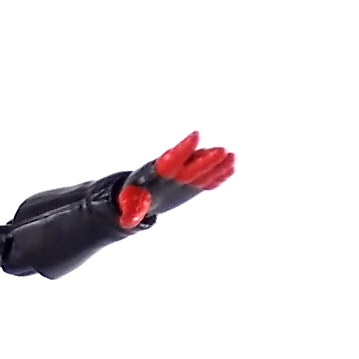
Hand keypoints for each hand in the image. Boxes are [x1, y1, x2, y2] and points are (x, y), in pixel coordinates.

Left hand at [116, 131, 234, 228]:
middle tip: (222, 150)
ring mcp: (184, 178)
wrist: (139, 195)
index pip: (171, 160)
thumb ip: (131, 211)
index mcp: (157, 173)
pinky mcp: (191, 185)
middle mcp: (174, 172)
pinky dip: (217, 176)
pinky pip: (205, 180)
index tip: (195, 135)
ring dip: (216, 165)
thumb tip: (126, 223)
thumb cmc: (132, 197)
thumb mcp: (129, 204)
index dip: (183, 149)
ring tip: (232, 157)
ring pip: (201, 170)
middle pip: (191, 165)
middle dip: (205, 159)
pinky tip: (231, 168)